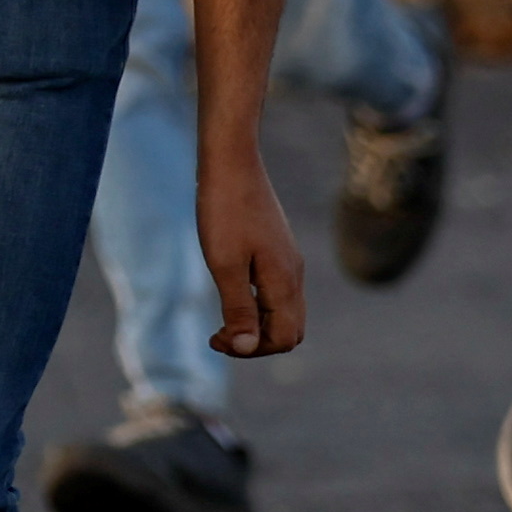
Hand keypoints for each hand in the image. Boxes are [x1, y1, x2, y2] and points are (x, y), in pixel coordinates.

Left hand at [198, 149, 306, 359]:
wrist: (231, 162)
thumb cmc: (224, 210)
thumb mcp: (225, 264)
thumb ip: (238, 309)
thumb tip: (247, 347)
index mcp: (284, 281)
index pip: (285, 338)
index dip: (252, 349)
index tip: (217, 335)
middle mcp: (293, 274)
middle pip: (289, 330)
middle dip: (257, 342)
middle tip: (218, 332)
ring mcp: (288, 261)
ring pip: (283, 312)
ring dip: (255, 324)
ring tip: (220, 319)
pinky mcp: (278, 250)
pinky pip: (276, 292)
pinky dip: (256, 305)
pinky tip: (230, 290)